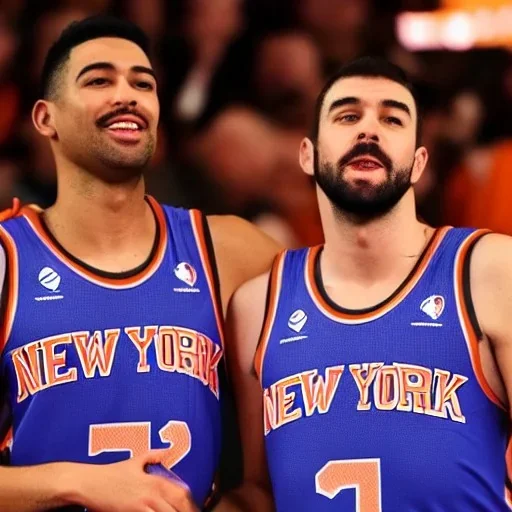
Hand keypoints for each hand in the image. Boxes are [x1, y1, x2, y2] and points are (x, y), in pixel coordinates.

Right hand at [75, 450, 198, 511]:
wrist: (90, 483)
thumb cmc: (112, 472)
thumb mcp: (135, 460)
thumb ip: (154, 455)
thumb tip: (168, 450)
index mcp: (155, 481)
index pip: (182, 494)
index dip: (191, 504)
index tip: (196, 509)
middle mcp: (151, 495)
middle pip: (177, 509)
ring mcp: (141, 507)